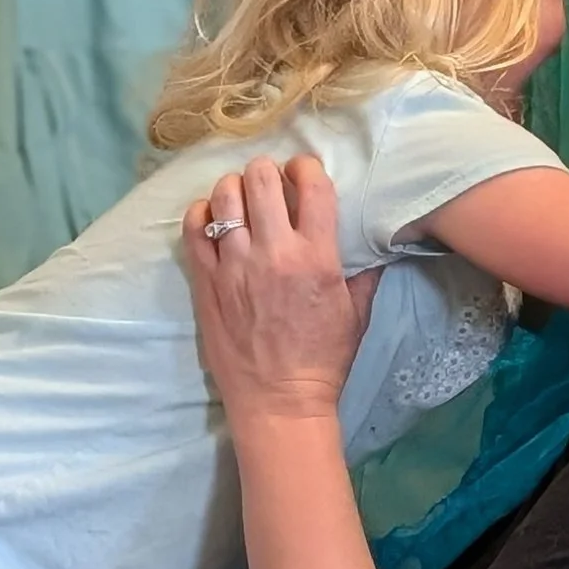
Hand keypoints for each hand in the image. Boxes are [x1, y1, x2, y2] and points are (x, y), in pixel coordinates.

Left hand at [182, 154, 377, 429]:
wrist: (279, 401)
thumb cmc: (322, 361)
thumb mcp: (355, 314)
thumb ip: (363, 273)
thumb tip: (374, 244)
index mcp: (316, 257)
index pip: (311, 185)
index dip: (306, 167)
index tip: (303, 172)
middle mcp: (273, 253)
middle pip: (261, 179)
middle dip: (267, 171)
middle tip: (269, 182)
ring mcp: (234, 266)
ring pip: (225, 196)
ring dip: (234, 187)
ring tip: (240, 197)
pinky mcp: (206, 282)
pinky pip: (194, 228)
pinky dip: (202, 213)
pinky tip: (212, 218)